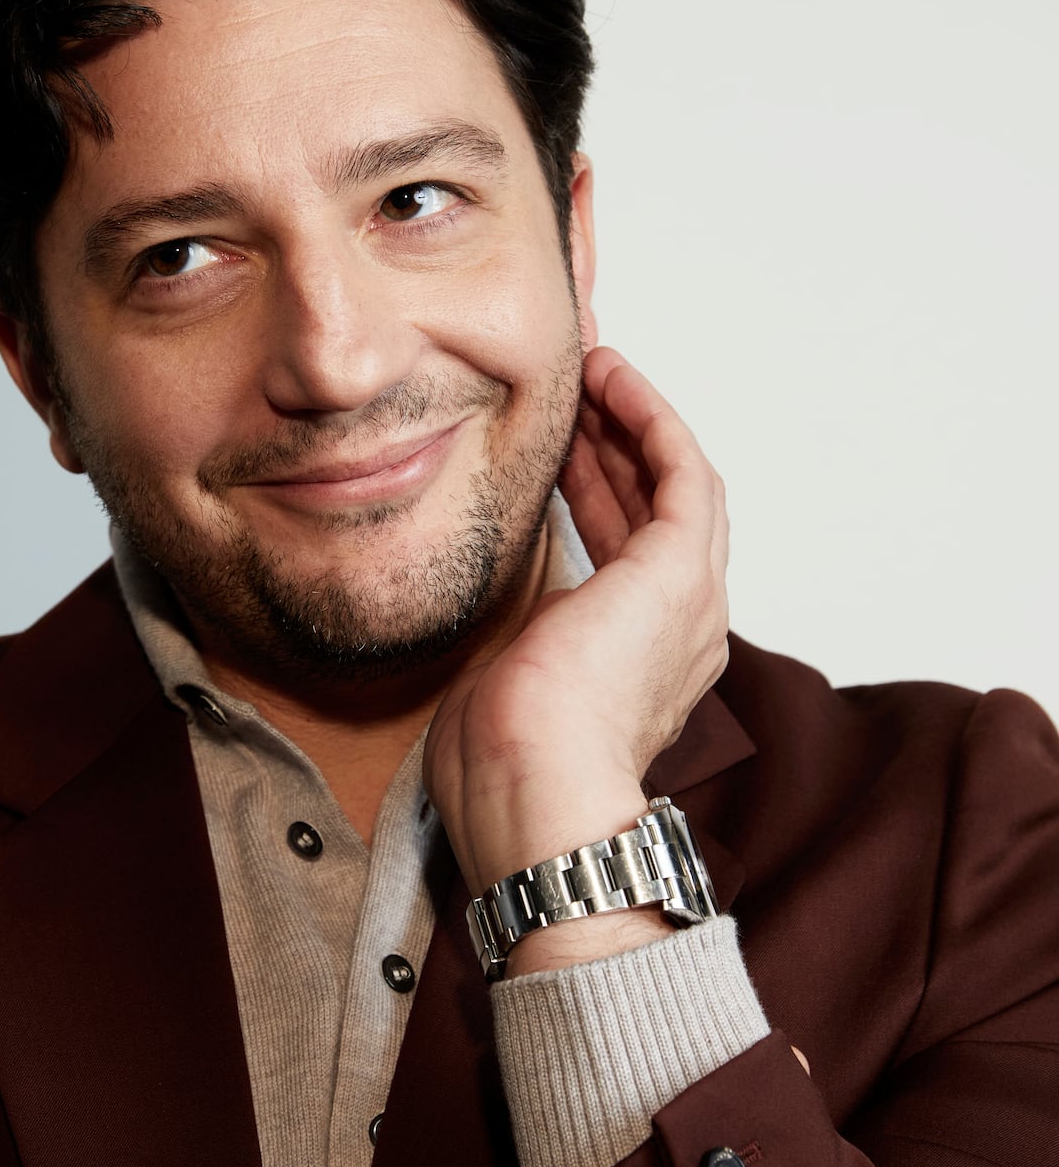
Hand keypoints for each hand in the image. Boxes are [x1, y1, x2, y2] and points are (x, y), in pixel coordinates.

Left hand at [424, 346, 729, 961]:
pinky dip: (651, 419)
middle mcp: (682, 633)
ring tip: (592, 372)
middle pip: (658, 512)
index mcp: (642, 666)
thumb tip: (475, 618)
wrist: (532, 793)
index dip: (598, 493)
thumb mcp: (502, 682)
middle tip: (576, 395)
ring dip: (635, 421)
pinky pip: (682, 470)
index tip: (557, 451)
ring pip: (676, 484)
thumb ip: (511, 641)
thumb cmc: (503, 769)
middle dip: (617, 446)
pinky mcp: (681, 573)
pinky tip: (612, 381)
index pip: (629, 556)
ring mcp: (690, 603)